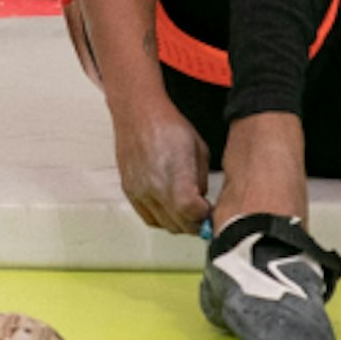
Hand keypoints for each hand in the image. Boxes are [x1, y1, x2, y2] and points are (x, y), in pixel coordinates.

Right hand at [113, 99, 211, 236]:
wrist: (139, 114)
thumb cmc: (169, 126)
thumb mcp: (200, 151)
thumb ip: (202, 181)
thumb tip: (202, 200)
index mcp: (177, 182)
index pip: (194, 216)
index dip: (206, 217)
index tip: (210, 212)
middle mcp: (156, 192)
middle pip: (179, 225)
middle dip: (194, 223)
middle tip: (201, 214)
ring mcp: (140, 194)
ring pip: (164, 225)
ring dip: (178, 223)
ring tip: (185, 211)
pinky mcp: (130, 191)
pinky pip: (148, 217)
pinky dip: (161, 218)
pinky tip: (169, 207)